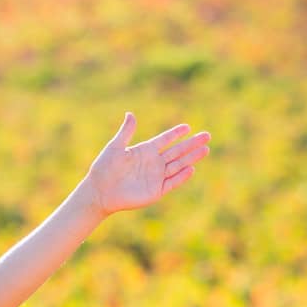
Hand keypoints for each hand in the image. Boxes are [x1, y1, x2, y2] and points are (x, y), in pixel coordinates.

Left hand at [83, 112, 210, 216]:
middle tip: (207, 135)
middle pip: (177, 151)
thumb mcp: (115, 147)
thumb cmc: (104, 169)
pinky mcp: (155, 191)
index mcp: (144, 151)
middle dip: (191, 144)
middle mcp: (153, 163)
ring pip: (178, 165)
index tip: (187, 127)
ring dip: (191, 158)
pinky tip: (191, 168)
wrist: (99, 192)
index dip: (175, 133)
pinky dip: (181, 177)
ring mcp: (155, 177)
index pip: (165, 140)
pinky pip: (171, 182)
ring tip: (205, 149)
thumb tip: (130, 114)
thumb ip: (126, 132)